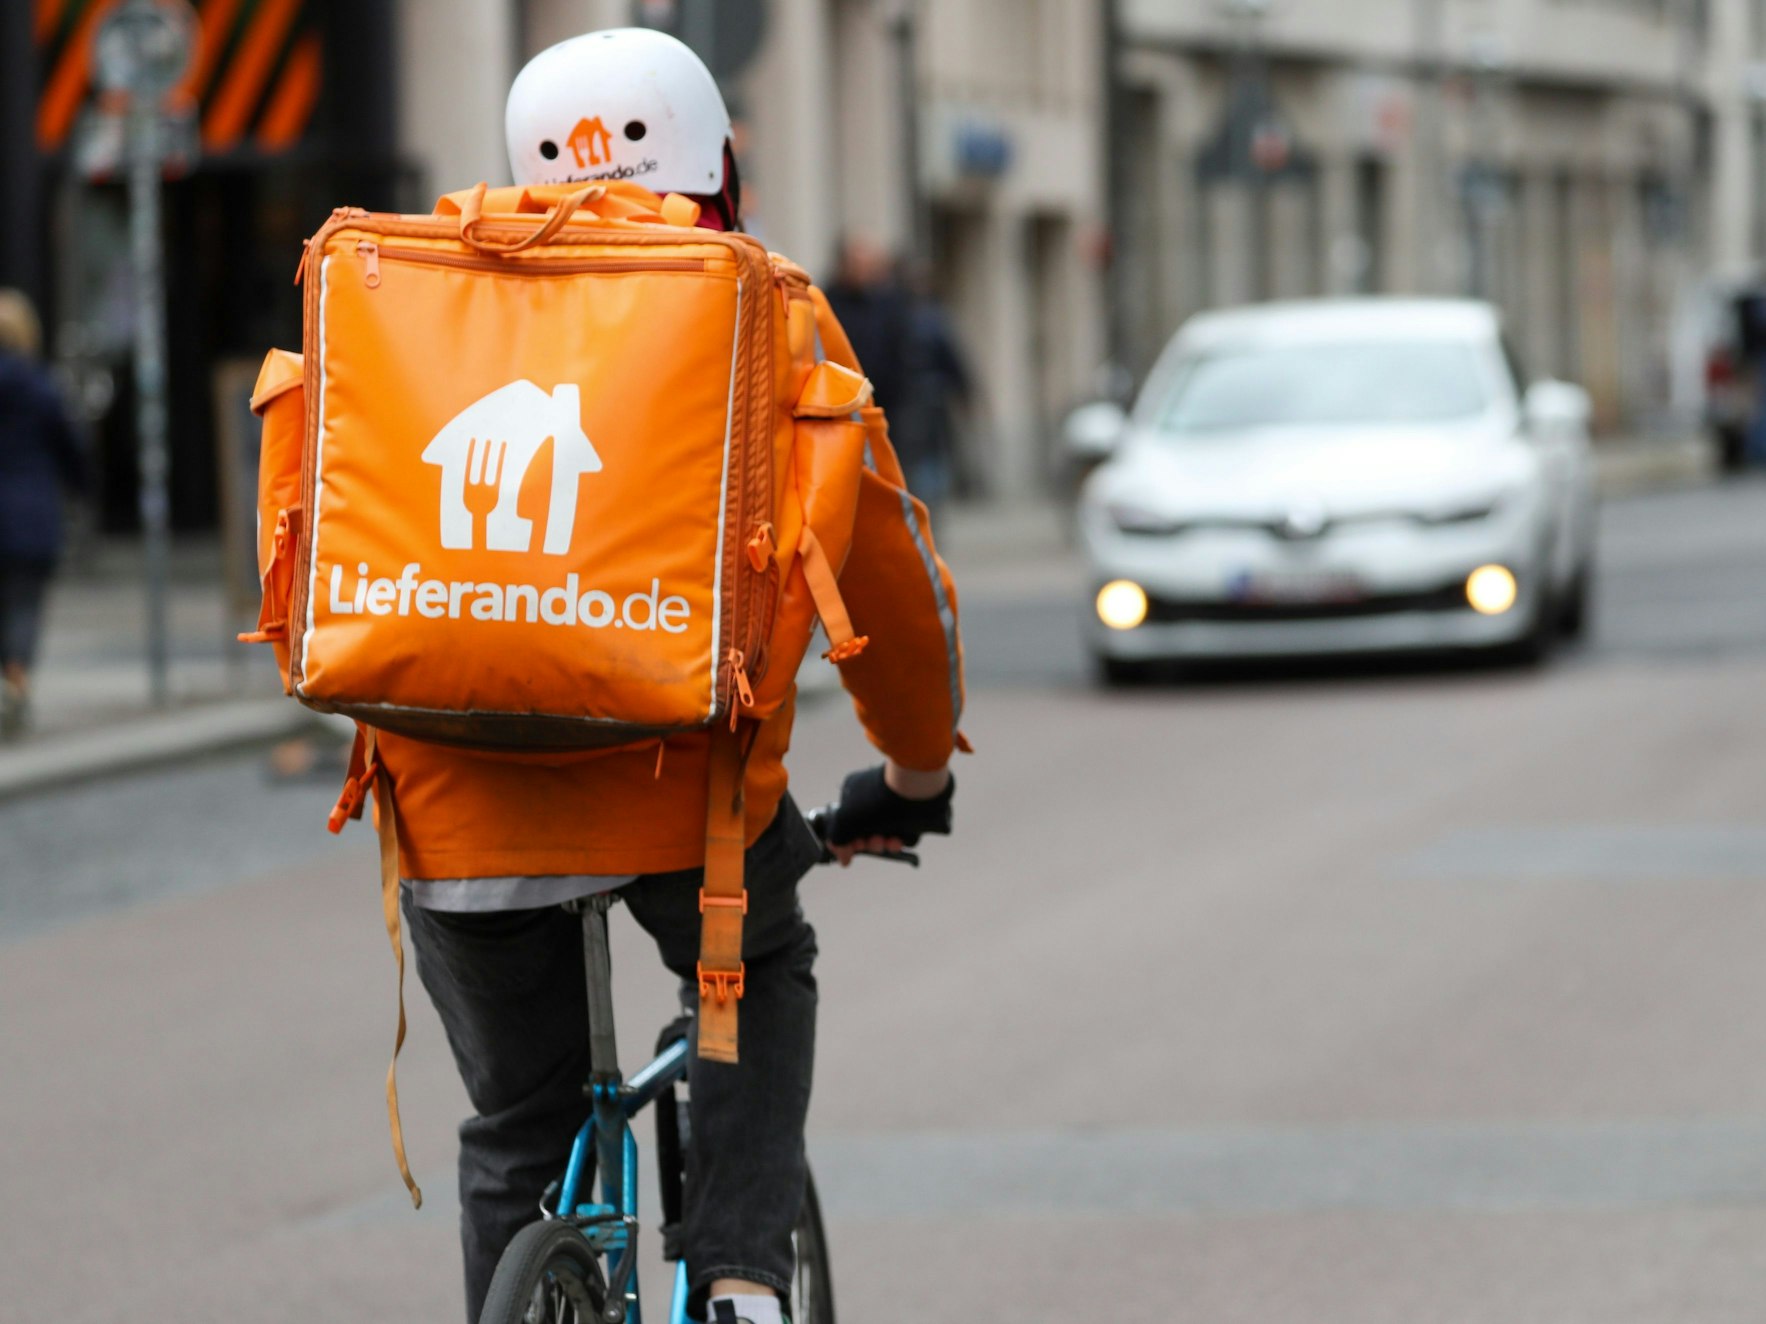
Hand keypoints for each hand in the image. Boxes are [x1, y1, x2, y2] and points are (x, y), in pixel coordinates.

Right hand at [826, 761, 952, 866]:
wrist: (914, 790)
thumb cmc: (876, 800)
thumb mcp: (845, 821)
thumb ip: (838, 840)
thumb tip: (843, 859)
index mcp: (854, 791)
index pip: (846, 821)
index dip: (848, 839)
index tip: (852, 850)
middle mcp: (873, 797)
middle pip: (866, 831)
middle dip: (868, 843)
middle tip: (873, 843)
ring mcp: (893, 805)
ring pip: (885, 835)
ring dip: (884, 844)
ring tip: (888, 842)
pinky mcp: (911, 814)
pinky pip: (903, 835)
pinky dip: (900, 841)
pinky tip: (899, 840)